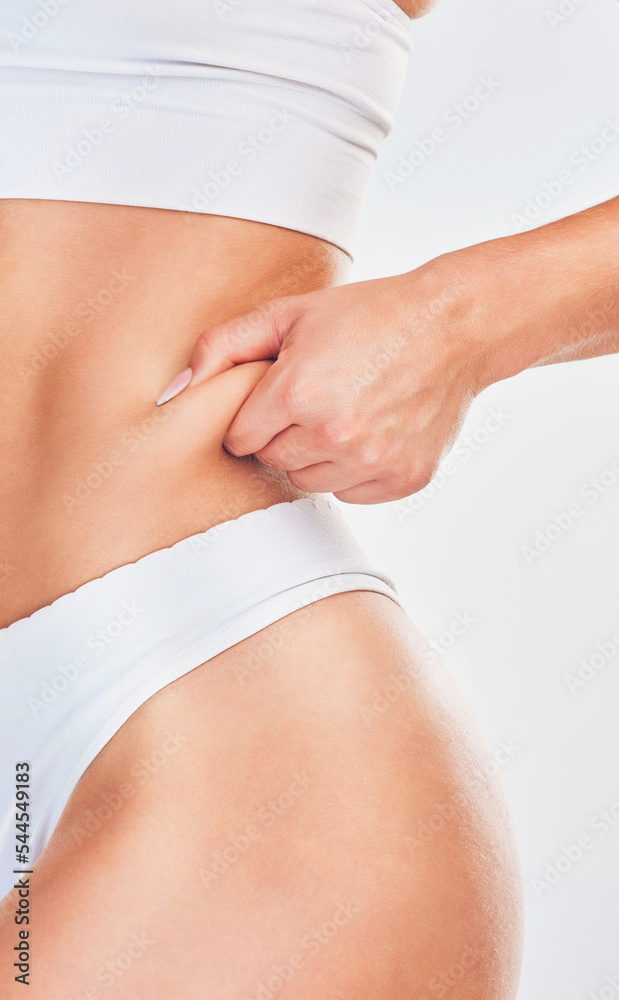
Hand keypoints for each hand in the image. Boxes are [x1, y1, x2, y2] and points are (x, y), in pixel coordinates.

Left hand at [157, 196, 618, 503]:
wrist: (452, 328)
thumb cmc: (368, 316)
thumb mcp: (289, 314)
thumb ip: (223, 346)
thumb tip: (175, 389)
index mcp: (296, 392)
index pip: (240, 439)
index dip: (254, 416)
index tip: (276, 397)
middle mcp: (332, 434)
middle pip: (273, 462)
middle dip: (283, 435)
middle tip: (314, 399)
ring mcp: (371, 461)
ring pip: (310, 482)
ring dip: (316, 455)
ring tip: (343, 412)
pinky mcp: (401, 478)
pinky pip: (351, 491)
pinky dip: (353, 469)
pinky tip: (371, 429)